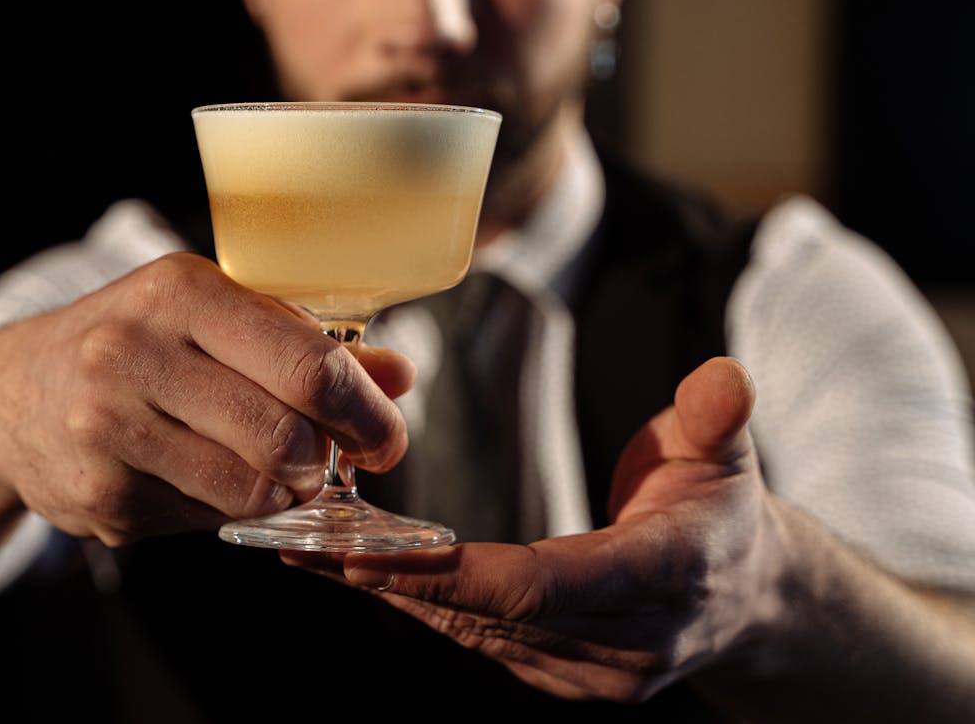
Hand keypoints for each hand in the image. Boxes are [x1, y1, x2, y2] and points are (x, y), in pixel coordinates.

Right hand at [0, 252, 413, 545]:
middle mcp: (135, 352)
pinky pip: (205, 521)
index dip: (365, 413)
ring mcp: (109, 428)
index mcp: (181, 291)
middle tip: (324, 462)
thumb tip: (400, 374)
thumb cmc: (135, 343)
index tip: (385, 437)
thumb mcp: (211, 316)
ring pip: (250, 491)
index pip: (306, 365)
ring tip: (267, 470)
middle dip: (323, 461)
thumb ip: (305, 342)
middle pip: (284, 436)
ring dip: (279, 493)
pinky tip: (200, 478)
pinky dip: (224, 510)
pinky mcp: (100, 495)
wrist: (12, 395)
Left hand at [291, 357, 779, 702]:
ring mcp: (591, 671)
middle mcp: (626, 641)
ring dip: (392, 595)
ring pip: (474, 634)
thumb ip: (717, 415)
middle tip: (310, 543)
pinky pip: (478, 640)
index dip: (457, 574)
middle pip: (492, 616)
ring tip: (312, 553)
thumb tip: (724, 379)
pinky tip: (362, 574)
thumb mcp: (726, 452)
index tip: (372, 556)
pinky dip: (419, 605)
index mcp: (665, 577)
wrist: (744, 597)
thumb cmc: (721, 512)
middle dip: (397, 581)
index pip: (548, 585)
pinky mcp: (561, 675)